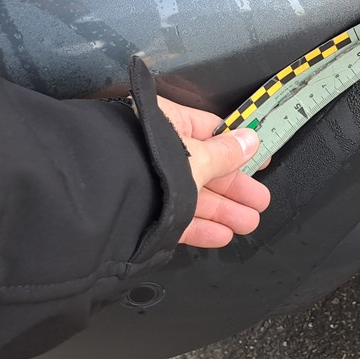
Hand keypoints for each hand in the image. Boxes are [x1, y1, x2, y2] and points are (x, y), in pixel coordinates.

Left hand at [156, 96, 271, 248]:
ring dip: (224, 211)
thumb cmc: (146, 162)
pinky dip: (200, 226)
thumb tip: (250, 140)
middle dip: (236, 188)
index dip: (240, 148)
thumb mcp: (196, 156)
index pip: (213, 132)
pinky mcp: (144, 211)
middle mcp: (159, 149)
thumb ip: (225, 153)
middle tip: (259, 202)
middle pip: (208, 168)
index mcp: (171, 123)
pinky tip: (221, 235)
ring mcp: (151, 182)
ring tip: (248, 223)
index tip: (261, 161)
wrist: (98, 198)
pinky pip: (177, 217)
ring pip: (195, 195)